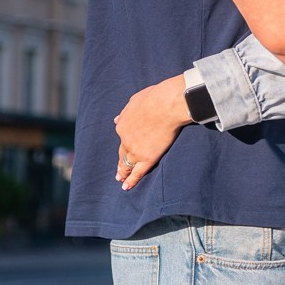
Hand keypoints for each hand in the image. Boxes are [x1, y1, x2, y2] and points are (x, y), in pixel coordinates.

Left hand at [114, 74, 189, 189]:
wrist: (168, 103)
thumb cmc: (155, 97)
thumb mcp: (135, 101)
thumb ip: (125, 113)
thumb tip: (116, 119)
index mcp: (122, 125)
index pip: (123, 137)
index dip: (124, 143)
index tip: (125, 148)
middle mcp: (126, 139)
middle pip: (123, 153)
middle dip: (121, 161)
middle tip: (118, 171)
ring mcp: (136, 150)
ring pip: (128, 164)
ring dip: (123, 172)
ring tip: (121, 179)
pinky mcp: (148, 157)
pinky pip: (137, 172)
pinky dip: (131, 180)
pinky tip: (126, 187)